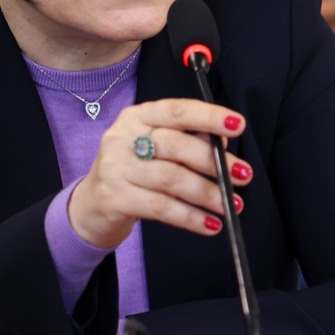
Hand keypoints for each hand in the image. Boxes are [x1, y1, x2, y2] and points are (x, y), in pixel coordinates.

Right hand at [67, 98, 251, 250]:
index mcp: (138, 117)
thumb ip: (187, 141)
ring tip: (231, 204)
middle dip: (215, 162)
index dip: (209, 116)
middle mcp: (123, 137)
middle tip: (243, 176)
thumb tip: (224, 147)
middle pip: (177, 145)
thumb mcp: (156, 148)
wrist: (91, 204)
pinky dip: (190, 217)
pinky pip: (161, 207)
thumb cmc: (134, 170)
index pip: (177, 110)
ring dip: (208, 194)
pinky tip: (210, 224)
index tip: (238, 125)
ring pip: (172, 179)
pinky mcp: (114, 198)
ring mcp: (115, 167)